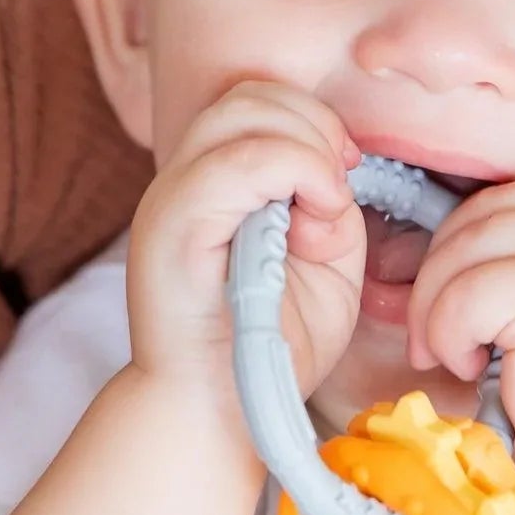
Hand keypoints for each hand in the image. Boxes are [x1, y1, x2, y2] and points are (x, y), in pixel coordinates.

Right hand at [128, 82, 363, 409]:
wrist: (216, 419)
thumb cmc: (268, 348)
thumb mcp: (326, 267)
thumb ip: (330, 211)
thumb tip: (329, 180)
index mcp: (211, 186)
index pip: (256, 103)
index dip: (313, 122)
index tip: (345, 173)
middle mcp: (181, 182)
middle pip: (248, 96)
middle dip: (313, 125)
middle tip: (337, 188)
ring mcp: (169, 202)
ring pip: (238, 115)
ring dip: (303, 146)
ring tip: (324, 206)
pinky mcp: (169, 231)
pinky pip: (231, 165)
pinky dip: (291, 172)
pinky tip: (314, 219)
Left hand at [406, 181, 514, 490]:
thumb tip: (435, 265)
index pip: (506, 201)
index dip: (460, 247)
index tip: (447, 303)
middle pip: (478, 217)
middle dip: (436, 277)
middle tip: (432, 341)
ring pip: (463, 251)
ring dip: (435, 311)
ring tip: (455, 361)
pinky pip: (463, 294)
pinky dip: (447, 336)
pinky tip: (473, 372)